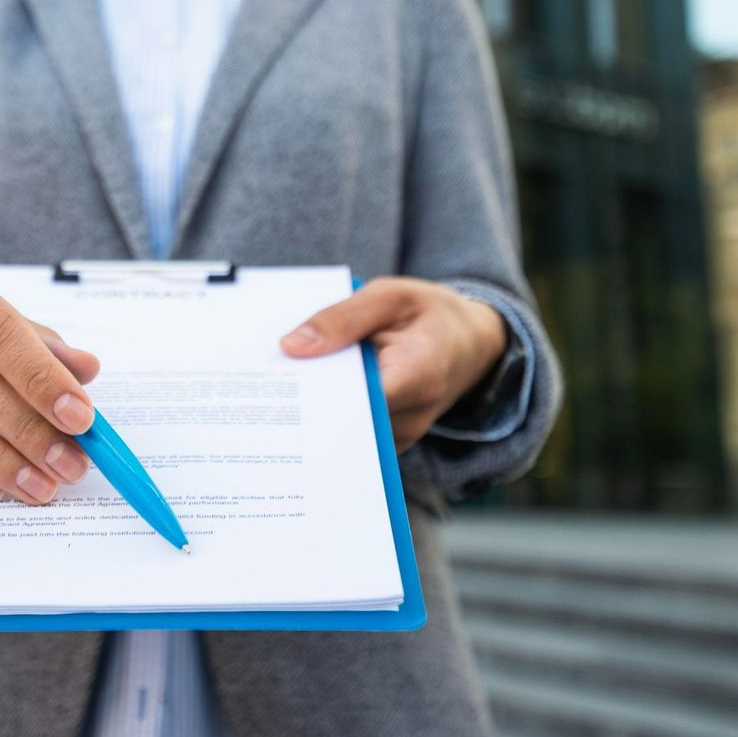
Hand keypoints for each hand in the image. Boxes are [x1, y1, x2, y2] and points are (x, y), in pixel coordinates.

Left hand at [278, 277, 506, 453]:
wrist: (472, 342)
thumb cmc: (431, 314)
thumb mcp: (389, 296)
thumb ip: (341, 319)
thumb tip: (290, 346)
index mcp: (417, 374)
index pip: (355, 401)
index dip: (313, 394)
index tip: (275, 382)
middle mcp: (412, 416)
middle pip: (343, 422)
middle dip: (304, 403)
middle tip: (264, 384)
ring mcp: (403, 434)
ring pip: (344, 433)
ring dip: (316, 409)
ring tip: (286, 383)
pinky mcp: (392, 440)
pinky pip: (353, 435)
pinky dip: (330, 413)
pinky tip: (311, 391)